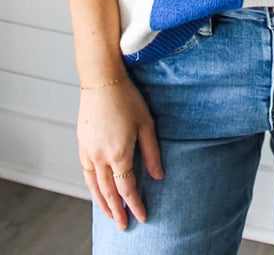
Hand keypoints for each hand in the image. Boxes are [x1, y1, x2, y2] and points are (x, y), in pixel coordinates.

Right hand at [77, 75, 164, 231]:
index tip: (142, 216)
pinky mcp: (82, 144)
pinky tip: (96, 190)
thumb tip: (158, 176)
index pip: (127, 188)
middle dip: (118, 211)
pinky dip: (91, 187)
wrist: (101, 80)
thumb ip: (152, 153)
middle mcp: (100, 157)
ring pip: (94, 186)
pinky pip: (86, 173)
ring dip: (102, 203)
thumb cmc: (127, 98)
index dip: (135, 204)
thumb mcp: (146, 124)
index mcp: (118, 153)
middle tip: (124, 226)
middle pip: (109, 192)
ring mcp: (88, 151)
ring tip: (110, 215)